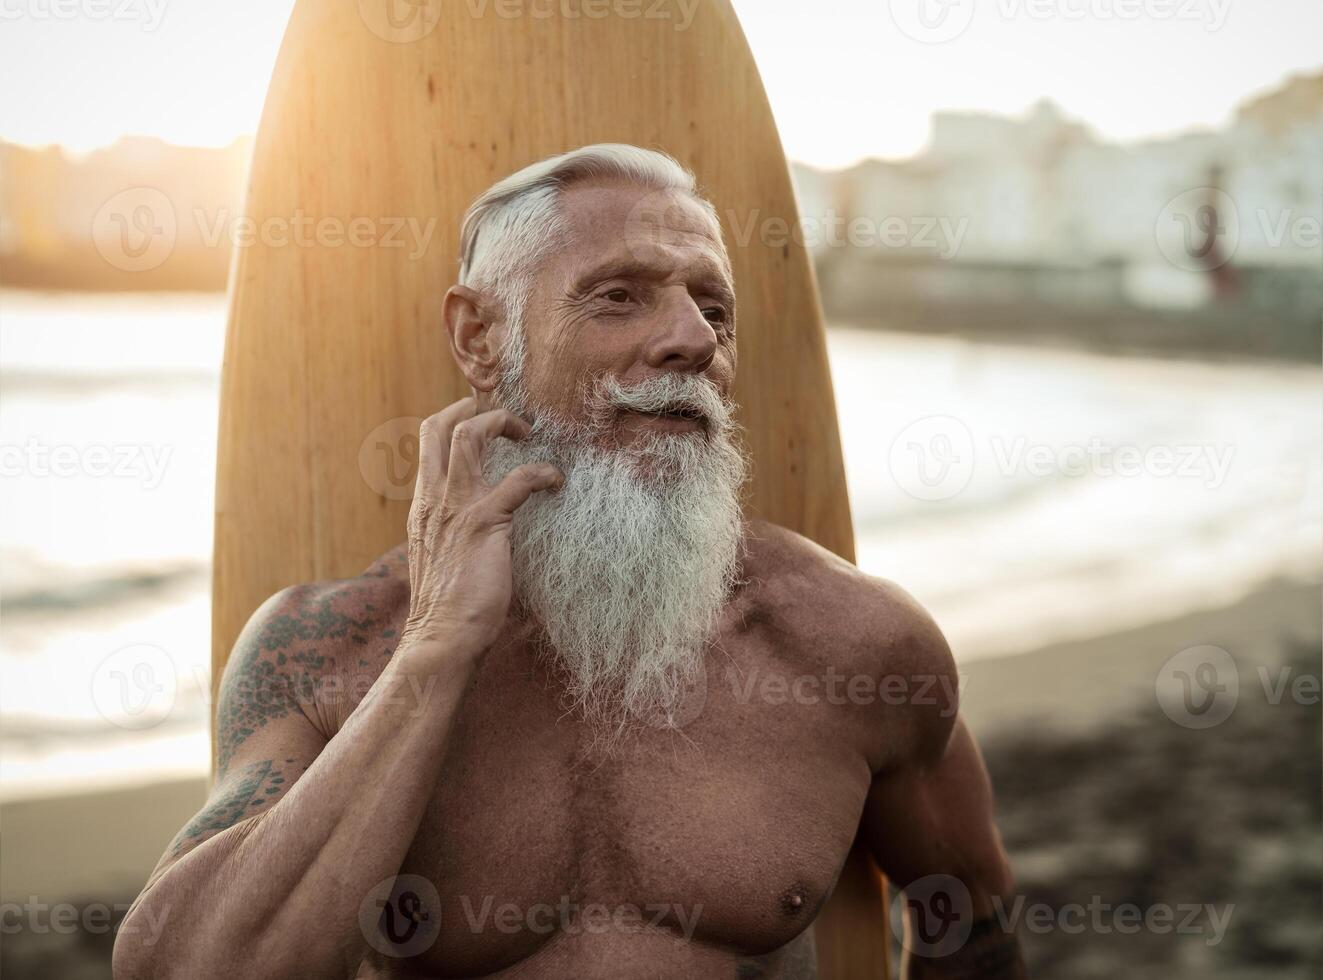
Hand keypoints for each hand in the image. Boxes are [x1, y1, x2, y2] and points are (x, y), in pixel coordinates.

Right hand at [398, 397, 562, 658]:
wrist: (442, 638)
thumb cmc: (447, 606)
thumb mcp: (438, 557)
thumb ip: (450, 531)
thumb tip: (473, 524)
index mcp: (423, 505)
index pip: (428, 441)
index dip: (454, 419)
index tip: (483, 420)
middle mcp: (434, 498)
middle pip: (439, 426)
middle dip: (473, 407)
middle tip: (507, 419)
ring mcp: (457, 506)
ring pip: (469, 435)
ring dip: (503, 424)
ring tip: (529, 436)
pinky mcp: (484, 521)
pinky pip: (519, 478)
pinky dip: (543, 472)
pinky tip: (556, 481)